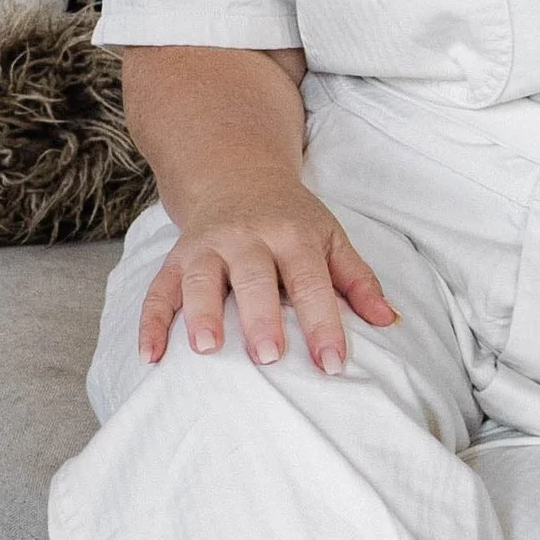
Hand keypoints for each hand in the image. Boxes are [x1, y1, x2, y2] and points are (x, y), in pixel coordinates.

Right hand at [139, 186, 397, 372]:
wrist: (236, 174)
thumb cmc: (291, 219)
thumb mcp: (330, 238)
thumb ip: (357, 279)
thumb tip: (389, 320)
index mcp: (292, 234)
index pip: (310, 281)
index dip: (322, 323)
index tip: (332, 364)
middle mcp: (246, 237)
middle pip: (253, 277)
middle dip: (259, 316)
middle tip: (267, 356)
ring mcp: (207, 246)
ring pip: (199, 277)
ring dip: (201, 312)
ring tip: (206, 348)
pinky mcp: (176, 257)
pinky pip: (159, 289)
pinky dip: (150, 322)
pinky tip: (151, 356)